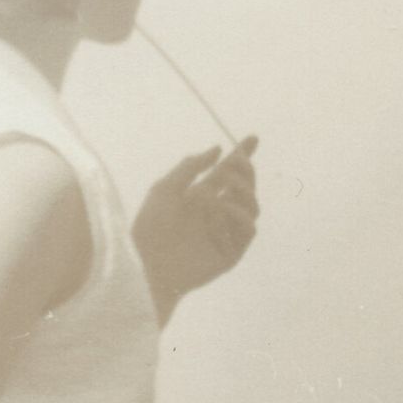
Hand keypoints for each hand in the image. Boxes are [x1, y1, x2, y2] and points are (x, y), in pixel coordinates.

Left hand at [132, 136, 258, 320]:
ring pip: (252, 207)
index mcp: (201, 197)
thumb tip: (217, 149)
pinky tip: (223, 209)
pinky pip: (249, 229)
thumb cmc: (151, 227)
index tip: (252, 138)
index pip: (228, 174)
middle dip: (245, 171)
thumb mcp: (166, 188)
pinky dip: (240, 215)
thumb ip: (191, 167)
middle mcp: (217, 214)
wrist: (149, 264)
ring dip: (242, 192)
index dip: (241, 156)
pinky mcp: (232, 253)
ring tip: (221, 190)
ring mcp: (226, 234)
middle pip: (245, 188)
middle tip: (235, 163)